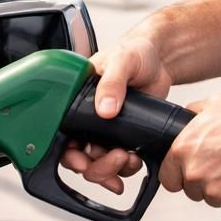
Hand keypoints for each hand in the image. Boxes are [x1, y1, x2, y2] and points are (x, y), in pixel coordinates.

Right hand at [58, 32, 174, 194]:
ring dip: (112, 169)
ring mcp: (104, 130)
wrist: (160, 59)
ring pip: (98, 163)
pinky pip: (118, 162)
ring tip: (130, 159)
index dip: (69, 154)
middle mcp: (86, 118)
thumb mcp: (121, 60)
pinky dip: (126, 167)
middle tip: (117, 158)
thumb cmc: (134, 51)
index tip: (84, 161)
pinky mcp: (123, 136)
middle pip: (79, 157)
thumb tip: (104, 109)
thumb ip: (112, 82)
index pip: (61, 135)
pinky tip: (136, 160)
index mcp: (75, 100)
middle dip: (96, 167)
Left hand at [159, 93, 220, 216]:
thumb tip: (185, 121)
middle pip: (191, 190)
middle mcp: (196, 174)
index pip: (168, 177)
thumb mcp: (215, 104)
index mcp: (183, 150)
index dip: (180, 174)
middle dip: (205, 180)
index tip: (193, 169)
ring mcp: (216, 193)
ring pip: (213, 199)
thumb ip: (192, 116)